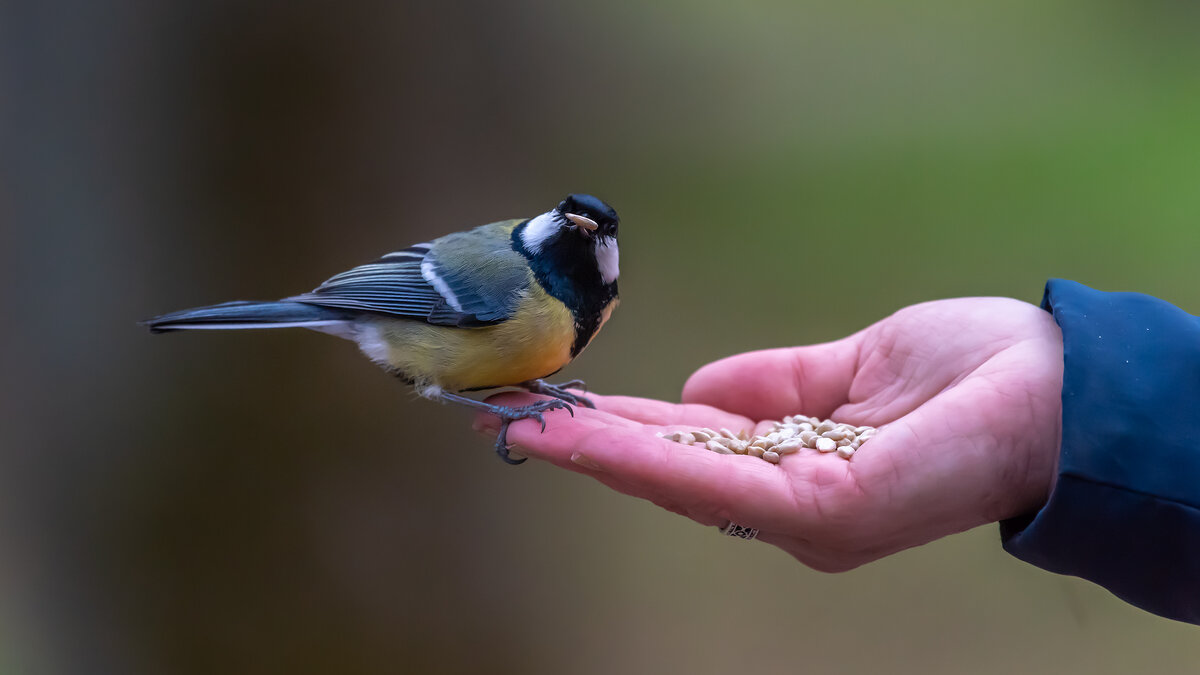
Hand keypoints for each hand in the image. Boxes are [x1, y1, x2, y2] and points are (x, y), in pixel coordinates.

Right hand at [475, 298, 1062, 571]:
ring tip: (528, 428)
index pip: (694, 448)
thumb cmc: (968, 372)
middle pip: (674, 472)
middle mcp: (792, 504)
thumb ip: (770, 385)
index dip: (624, 429)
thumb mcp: (846, 369)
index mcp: (798, 466)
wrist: (1054, 384)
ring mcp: (804, 516)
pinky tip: (591, 436)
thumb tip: (694, 388)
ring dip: (598, 453)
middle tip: (516, 421)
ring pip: (680, 482)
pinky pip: (716, 483)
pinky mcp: (820, 513)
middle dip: (592, 446)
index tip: (562, 408)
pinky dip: (646, 459)